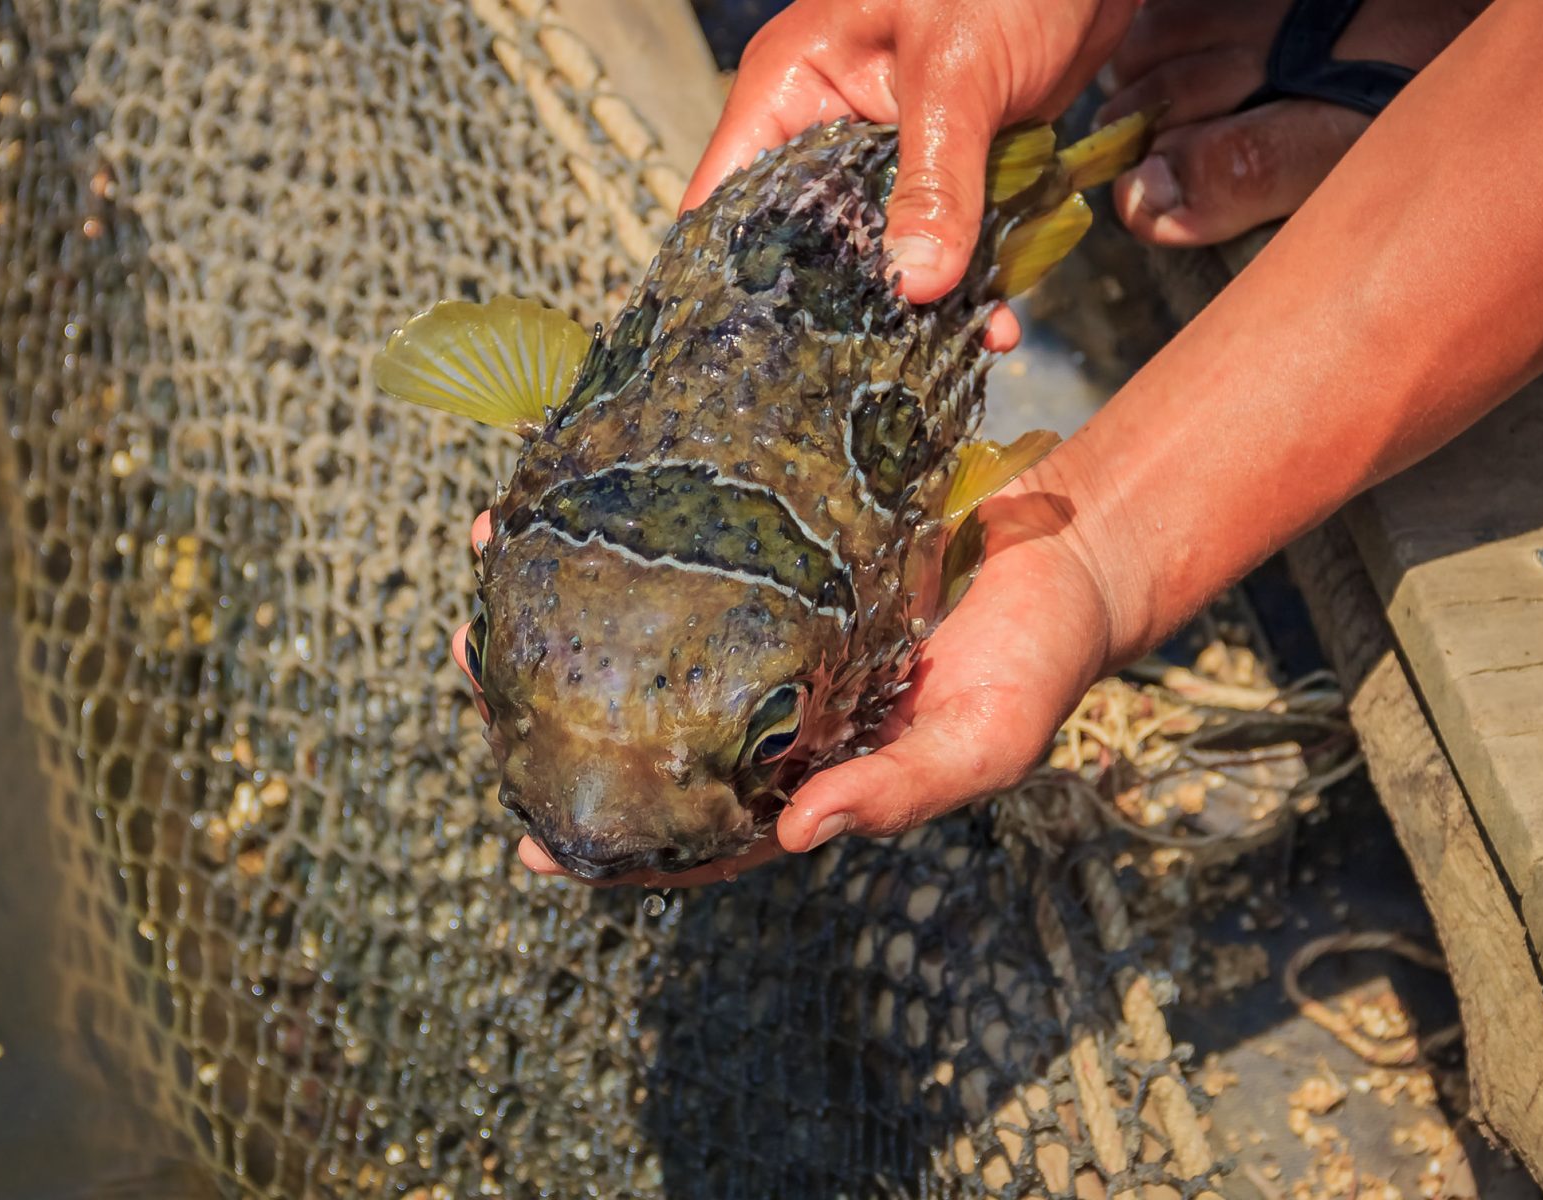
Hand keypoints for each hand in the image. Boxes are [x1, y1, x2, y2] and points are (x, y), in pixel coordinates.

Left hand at [458, 444, 1142, 887]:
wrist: (1073, 548)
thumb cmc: (1035, 665)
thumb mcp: (978, 741)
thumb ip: (894, 792)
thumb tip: (794, 834)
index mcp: (807, 775)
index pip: (697, 832)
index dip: (618, 849)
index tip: (531, 849)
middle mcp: (768, 710)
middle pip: (642, 724)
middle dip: (548, 703)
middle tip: (469, 660)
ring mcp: (765, 630)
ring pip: (645, 630)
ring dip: (568, 598)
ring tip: (493, 553)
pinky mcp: (774, 555)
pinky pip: (684, 550)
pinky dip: (631, 529)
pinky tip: (577, 494)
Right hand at [682, 0, 1140, 348]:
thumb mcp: (958, 73)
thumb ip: (936, 180)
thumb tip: (913, 284)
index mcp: (793, 87)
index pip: (727, 196)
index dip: (732, 275)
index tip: (756, 352)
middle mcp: (830, 124)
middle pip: (809, 241)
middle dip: (842, 307)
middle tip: (861, 374)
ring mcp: (893, 151)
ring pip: (886, 251)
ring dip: (921, 307)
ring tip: (948, 356)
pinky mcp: (953, 166)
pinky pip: (947, 240)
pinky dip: (971, 283)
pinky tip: (997, 326)